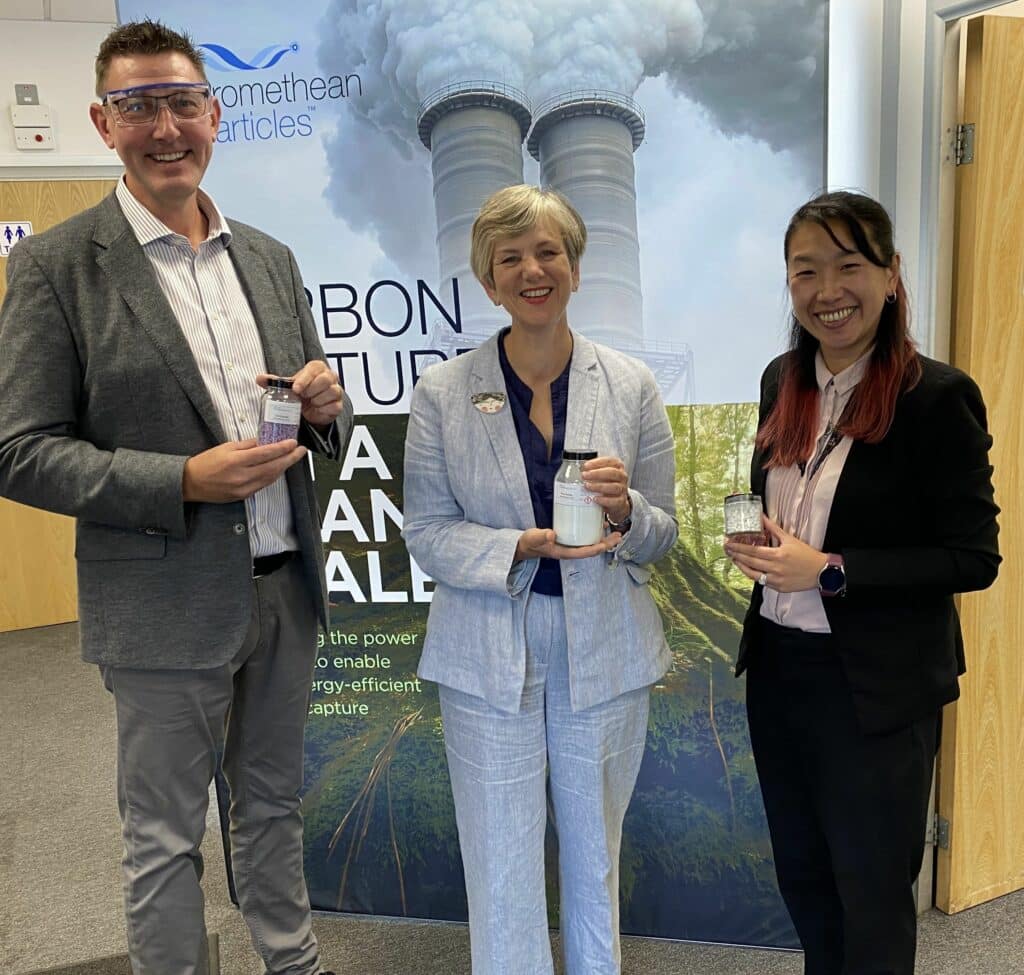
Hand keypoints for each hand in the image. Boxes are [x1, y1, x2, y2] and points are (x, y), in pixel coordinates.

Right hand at [182, 438, 306, 502]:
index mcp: (236, 461)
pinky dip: (273, 476)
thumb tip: (266, 441)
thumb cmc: (206, 462)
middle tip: (300, 451)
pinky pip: (264, 484)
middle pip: (273, 467)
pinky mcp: (244, 496)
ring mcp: (244, 488)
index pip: (266, 454)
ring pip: (271, 477)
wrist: (191, 483)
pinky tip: (279, 468)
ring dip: (284, 467)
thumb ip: (248, 445)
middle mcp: (242, 476)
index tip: (293, 443)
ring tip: (293, 458)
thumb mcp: (226, 447)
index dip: (282, 448)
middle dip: (290, 458)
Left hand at [258, 360, 344, 430]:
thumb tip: (260, 378)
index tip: (296, 389)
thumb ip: (274, 382)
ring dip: (317, 400)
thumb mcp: (287, 386)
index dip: (305, 379)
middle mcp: (329, 377)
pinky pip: (334, 406)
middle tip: (303, 396)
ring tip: (310, 402)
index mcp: (317, 368)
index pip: (314, 368)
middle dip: (312, 390)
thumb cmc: (300, 394)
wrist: (309, 409)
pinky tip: (316, 409)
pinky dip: (323, 409)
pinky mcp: (338, 404)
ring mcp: (335, 390)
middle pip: (326, 379)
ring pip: (331, 392)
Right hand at [514, 527, 622, 561]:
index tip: (609, 542)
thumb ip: (542, 536)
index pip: (586, 552)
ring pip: (591, 542)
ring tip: (614, 528)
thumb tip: (552, 534)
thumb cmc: (530, 542)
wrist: (525, 545)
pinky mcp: (570, 538)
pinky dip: (593, 530)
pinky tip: (598, 521)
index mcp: (566, 552)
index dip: (599, 547)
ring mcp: (571, 545)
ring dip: (603, 537)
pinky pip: (585, 536)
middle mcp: (571, 549)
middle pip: (593, 548)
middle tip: (619, 534)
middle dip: (607, 543)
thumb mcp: (534, 538)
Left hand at [580, 455, 630, 524]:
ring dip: (599, 486)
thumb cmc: (606, 485)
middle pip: (613, 473)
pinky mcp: (621, 502)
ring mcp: (622, 490)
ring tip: (587, 486)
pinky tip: (595, 499)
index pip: (610, 461)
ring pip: (614, 487)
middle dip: (597, 474)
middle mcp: (621, 477)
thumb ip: (592, 471)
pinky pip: (615, 501)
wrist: (616, 502)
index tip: (586, 466)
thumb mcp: (601, 476)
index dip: (597, 462)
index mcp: (617, 467)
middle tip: (584, 475)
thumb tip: (575, 471)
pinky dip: (604, 500)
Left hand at [723, 515, 824, 592]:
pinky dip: (753, 574)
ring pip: (752, 574)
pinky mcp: (778, 588)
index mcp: (778, 555)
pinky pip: (761, 581)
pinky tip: (747, 568)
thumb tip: (762, 517)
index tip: (729, 543)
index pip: (752, 551)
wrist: (821, 572)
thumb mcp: (790, 539)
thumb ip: (773, 528)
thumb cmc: (806, 555)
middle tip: (726, 549)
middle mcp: (775, 568)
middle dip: (736, 555)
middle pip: (750, 562)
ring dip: (741, 566)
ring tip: (734, 559)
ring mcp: (776, 580)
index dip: (738, 547)